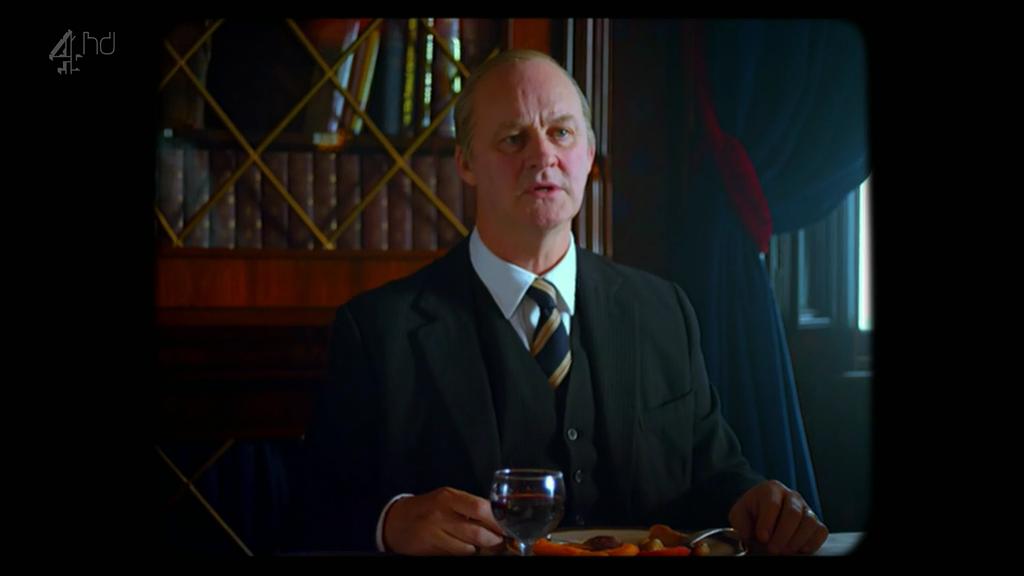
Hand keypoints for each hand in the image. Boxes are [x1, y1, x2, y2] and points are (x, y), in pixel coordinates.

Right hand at [382, 487, 505, 554]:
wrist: (397, 520)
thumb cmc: (429, 508)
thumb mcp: (447, 499)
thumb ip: (470, 507)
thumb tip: (499, 519)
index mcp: (449, 497)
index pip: (481, 508)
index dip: (498, 521)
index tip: (509, 527)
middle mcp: (441, 513)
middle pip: (478, 531)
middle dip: (494, 540)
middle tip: (501, 542)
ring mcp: (434, 532)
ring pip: (469, 547)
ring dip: (481, 549)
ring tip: (485, 545)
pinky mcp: (430, 548)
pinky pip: (457, 554)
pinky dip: (467, 553)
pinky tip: (467, 548)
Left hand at [728, 480, 827, 554]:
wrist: (763, 513)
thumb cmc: (752, 513)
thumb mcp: (740, 514)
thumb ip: (741, 523)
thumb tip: (748, 535)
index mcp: (771, 489)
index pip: (772, 503)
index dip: (768, 522)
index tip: (762, 537)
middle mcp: (791, 496)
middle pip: (793, 513)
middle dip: (783, 534)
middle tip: (773, 549)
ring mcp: (806, 508)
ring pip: (809, 522)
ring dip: (797, 540)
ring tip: (785, 551)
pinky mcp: (816, 522)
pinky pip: (820, 531)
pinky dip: (812, 542)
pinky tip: (800, 549)